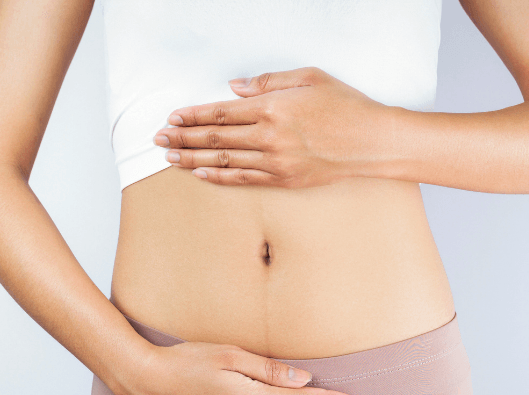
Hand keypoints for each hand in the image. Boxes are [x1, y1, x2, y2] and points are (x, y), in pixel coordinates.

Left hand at [153, 66, 395, 188]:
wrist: (372, 142)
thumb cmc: (345, 106)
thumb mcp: (309, 78)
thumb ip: (267, 81)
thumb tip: (232, 88)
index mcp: (272, 107)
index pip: (220, 112)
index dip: (192, 116)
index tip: (172, 119)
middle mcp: (268, 136)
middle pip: (215, 138)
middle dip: (183, 139)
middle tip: (159, 141)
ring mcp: (275, 162)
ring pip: (224, 162)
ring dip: (194, 160)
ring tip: (171, 160)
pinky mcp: (283, 180)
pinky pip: (244, 180)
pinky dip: (219, 178)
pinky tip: (201, 176)